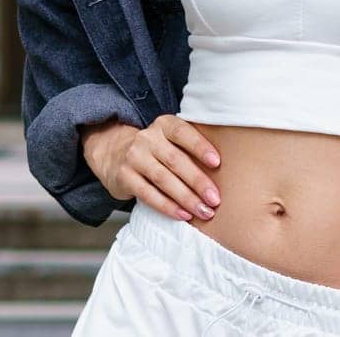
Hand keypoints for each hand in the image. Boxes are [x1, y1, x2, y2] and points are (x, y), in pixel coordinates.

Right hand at [80, 114, 222, 221]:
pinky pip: (148, 194)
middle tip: (215, 199)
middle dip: (198, 181)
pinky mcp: (124, 177)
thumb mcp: (169, 139)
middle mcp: (147, 138)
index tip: (217, 162)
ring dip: (186, 198)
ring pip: (163, 179)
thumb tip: (226, 171)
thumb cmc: (155, 150)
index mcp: (163, 125)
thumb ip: (189, 148)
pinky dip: (167, 206)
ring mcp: (134, 157)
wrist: (114, 153)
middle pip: (176, 160)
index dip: (200, 147)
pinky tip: (183, 215)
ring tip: (204, 211)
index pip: (183, 133)